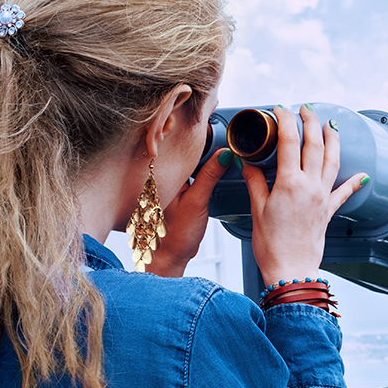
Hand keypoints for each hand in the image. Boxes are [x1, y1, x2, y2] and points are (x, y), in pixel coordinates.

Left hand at [147, 148, 230, 277]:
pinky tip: (212, 172)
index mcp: (162, 174)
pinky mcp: (178, 192)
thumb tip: (225, 154)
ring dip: (202, 159)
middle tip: (223, 143)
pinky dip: (202, 172)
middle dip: (203, 147)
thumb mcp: (197, 201)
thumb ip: (210, 176)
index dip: (198, 138)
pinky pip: (191, 175)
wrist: (171, 255)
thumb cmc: (177, 233)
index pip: (180, 147)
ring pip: (189, 163)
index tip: (217, 132)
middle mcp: (163, 176)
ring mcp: (170, 184)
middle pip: (185, 153)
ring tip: (220, 155)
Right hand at [241, 104, 366, 285]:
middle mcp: (310, 186)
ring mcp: (322, 197)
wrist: (291, 269)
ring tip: (331, 125)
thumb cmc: (271, 244)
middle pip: (315, 144)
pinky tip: (362, 175)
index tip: (280, 109)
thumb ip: (254, 181)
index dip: (285, 120)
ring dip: (333, 140)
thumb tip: (246, 161)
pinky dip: (354, 182)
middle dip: (311, 122)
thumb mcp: (257, 209)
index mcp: (289, 182)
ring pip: (333, 161)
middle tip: (306, 108)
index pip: (289, 141)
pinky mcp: (329, 211)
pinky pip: (344, 192)